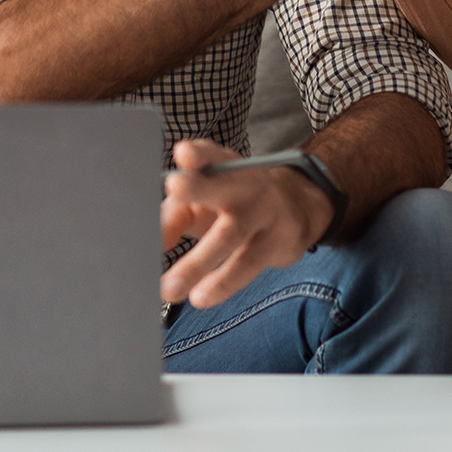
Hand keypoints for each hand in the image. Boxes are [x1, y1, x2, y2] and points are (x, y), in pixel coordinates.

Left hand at [160, 139, 334, 308]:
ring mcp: (264, 212)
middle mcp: (245, 183)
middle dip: (197, 186)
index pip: (211, 155)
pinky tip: (200, 297)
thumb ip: (176, 215)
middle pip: (221, 185)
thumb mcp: (205, 202)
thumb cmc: (234, 203)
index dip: (198, 154)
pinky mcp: (276, 242)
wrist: (296, 209)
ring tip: (169, 288)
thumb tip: (154, 242)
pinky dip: (222, 283)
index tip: (183, 154)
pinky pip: (246, 264)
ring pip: (229, 236)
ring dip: (197, 263)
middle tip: (173, 187)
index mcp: (223, 166)